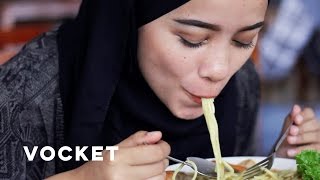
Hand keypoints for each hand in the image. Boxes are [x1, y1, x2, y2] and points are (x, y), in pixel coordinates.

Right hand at [47, 131, 169, 179]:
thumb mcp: (115, 148)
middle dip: (161, 159)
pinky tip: (145, 177)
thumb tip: (158, 135)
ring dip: (158, 172)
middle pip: (159, 166)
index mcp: (117, 158)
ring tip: (147, 168)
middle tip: (154, 156)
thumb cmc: (100, 166)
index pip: (155, 152)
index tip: (161, 145)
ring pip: (159, 179)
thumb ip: (138, 140)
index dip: (164, 147)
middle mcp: (122, 176)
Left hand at [277, 105, 319, 157]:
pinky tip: (290, 152)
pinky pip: (314, 150)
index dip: (303, 116)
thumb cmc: (286, 141)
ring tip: (289, 140)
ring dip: (301, 138)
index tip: (296, 120)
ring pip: (315, 136)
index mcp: (308, 120)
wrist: (283, 158)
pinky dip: (301, 151)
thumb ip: (291, 119)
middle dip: (301, 128)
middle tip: (291, 132)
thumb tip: (296, 107)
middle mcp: (317, 129)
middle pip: (314, 124)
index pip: (309, 113)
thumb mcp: (286, 130)